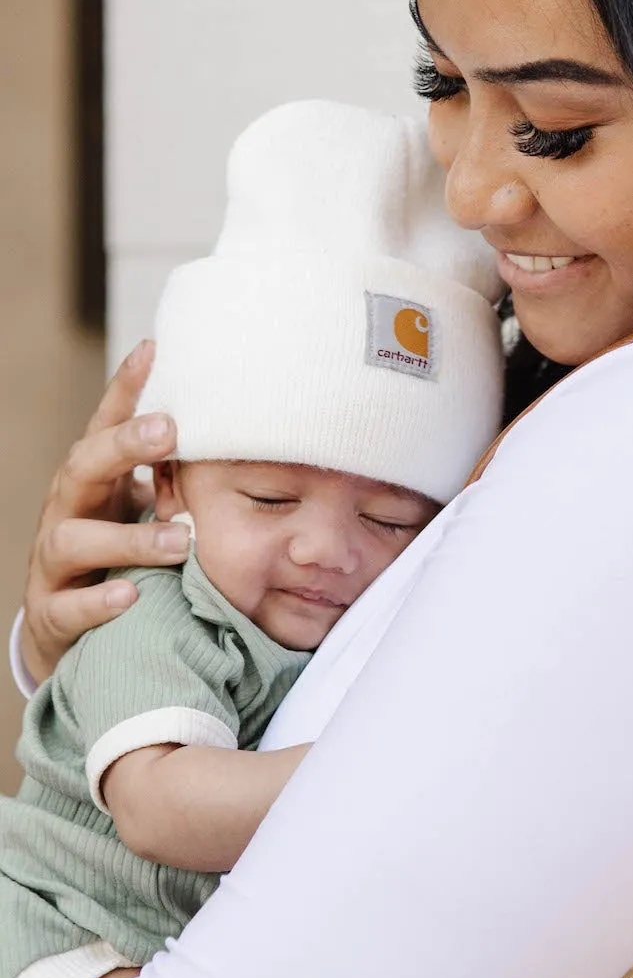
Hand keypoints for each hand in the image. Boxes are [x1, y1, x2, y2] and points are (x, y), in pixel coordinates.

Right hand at [19, 342, 189, 684]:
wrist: (66, 627)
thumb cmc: (116, 553)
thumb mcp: (141, 508)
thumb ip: (172, 475)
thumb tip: (236, 431)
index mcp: (94, 481)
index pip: (104, 426)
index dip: (125, 389)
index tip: (156, 350)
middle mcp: (67, 511)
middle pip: (82, 466)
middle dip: (122, 446)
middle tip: (170, 429)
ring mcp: (54, 562)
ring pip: (74, 540)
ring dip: (128, 539)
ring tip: (179, 542)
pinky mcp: (52, 612)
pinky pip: (69, 607)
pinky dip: (99, 602)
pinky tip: (131, 595)